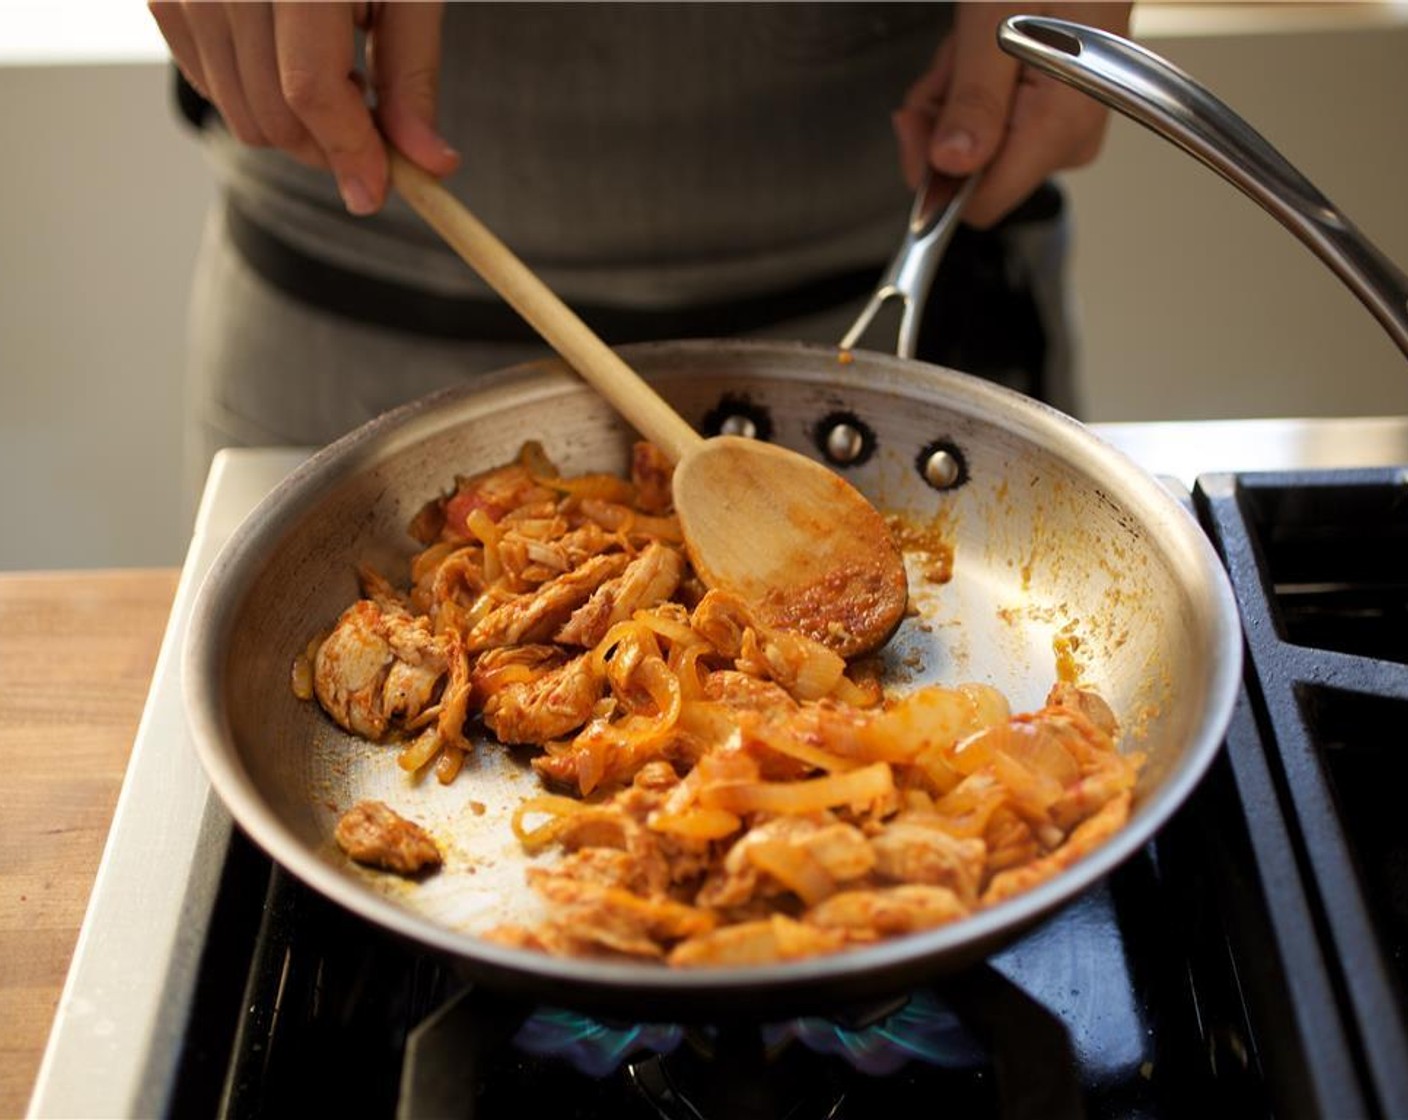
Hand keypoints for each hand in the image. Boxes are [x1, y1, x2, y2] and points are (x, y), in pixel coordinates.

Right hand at [148, 1, 458, 214]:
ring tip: (340, 77)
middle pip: (269, 111)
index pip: (310, 88)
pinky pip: (205, 79)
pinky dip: (253, 95)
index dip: (349, 151)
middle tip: (372, 135)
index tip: (377, 191)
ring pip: (235, 108)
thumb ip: (413, 75)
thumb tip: (427, 164)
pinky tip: (293, 61)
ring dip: (295, 126)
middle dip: (327, 148)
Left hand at [893, 3, 1131, 227]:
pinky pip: (992, 124)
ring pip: (974, 147)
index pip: (979, 202)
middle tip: (952, 61)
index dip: (935, 171)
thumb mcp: (995, 21)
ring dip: (954, 97)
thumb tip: (951, 164)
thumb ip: (975, 98)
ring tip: (971, 45)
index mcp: (1060, 126)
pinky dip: (971, 89)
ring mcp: (1062, 131)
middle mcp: (1067, 141)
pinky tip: (981, 51)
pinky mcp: (1053, 118)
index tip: (916, 116)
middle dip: (943, 119)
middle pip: (971, 172)